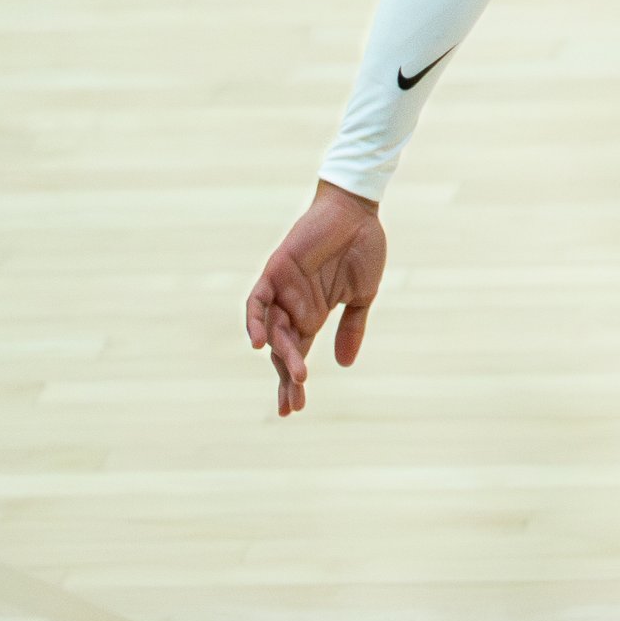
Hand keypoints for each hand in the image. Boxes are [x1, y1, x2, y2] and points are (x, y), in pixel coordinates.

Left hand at [245, 180, 386, 418]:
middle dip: (285, 379)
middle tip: (292, 405)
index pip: (296, 355)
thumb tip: (343, 365)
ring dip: (281, 355)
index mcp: (312, 315)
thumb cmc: (363, 247)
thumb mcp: (362, 296)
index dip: (292, 382)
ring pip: (272, 331)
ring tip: (296, 377)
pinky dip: (255, 320)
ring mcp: (282, 290)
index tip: (294, 409)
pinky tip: (260, 342)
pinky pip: (257, 300)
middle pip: (281, 351)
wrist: (358, 211)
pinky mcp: (275, 271)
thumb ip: (351, 327)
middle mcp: (293, 307)